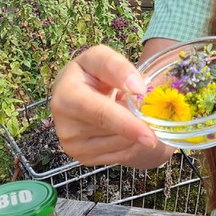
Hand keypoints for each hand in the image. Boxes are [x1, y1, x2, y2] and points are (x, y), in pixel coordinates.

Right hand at [49, 44, 174, 167]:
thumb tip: (137, 88)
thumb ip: (117, 66)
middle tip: (148, 113)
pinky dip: (130, 142)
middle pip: (114, 133)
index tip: (150, 134)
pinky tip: (123, 127)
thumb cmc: (91, 72)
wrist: (76, 92)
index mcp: (66, 97)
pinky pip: (119, 155)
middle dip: (137, 124)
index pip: (101, 114)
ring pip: (120, 145)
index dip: (126, 123)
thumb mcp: (101, 57)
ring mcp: (73, 145)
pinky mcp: (83, 158)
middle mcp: (65, 126)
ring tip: (124, 111)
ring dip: (134, 131)